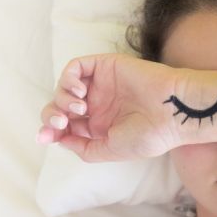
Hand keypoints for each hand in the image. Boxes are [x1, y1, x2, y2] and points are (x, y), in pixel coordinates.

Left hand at [37, 52, 185, 161]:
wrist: (171, 112)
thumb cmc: (148, 135)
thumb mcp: (110, 150)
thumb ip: (83, 148)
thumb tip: (59, 139)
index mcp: (100, 125)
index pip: (66, 125)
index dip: (51, 131)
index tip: (45, 137)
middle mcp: (98, 104)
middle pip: (60, 106)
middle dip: (52, 116)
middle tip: (60, 122)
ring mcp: (101, 85)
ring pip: (65, 86)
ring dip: (62, 98)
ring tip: (78, 107)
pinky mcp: (105, 66)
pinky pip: (77, 67)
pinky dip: (70, 78)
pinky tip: (80, 91)